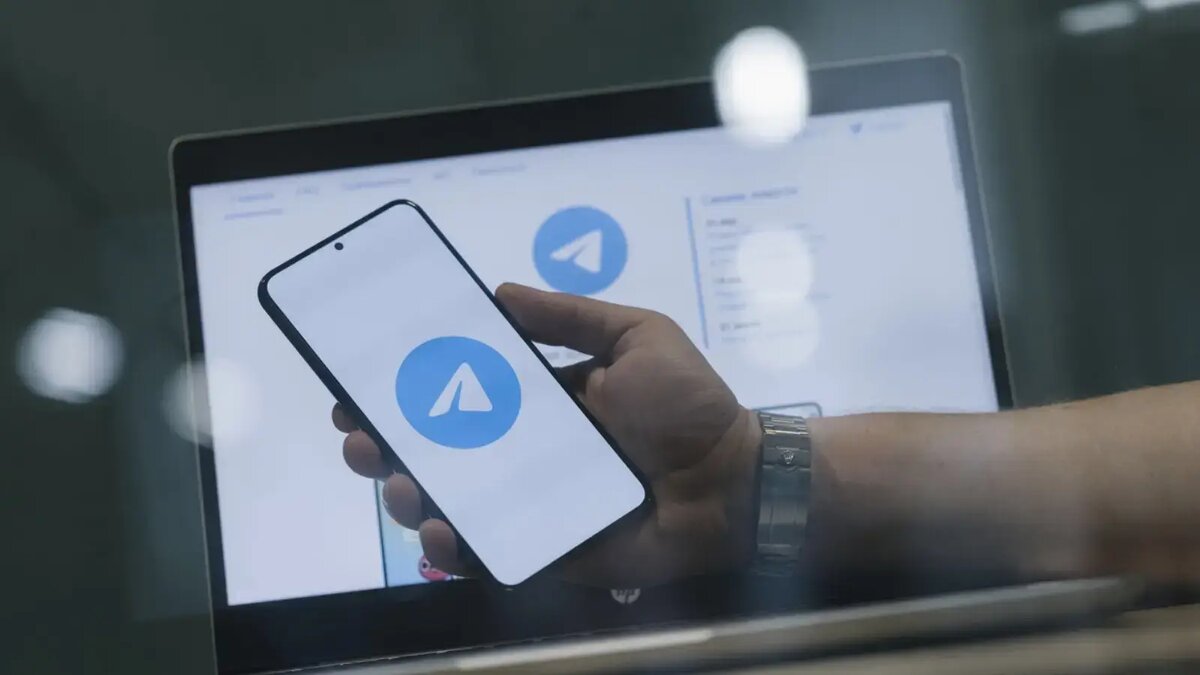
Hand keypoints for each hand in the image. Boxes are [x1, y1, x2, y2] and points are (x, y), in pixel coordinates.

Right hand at [337, 283, 761, 586]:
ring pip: (449, 500)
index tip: (365, 377)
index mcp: (539, 400)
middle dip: (385, 440)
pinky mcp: (545, 547)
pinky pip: (488, 550)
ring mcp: (529, 502)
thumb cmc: (689, 406)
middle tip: (359, 432)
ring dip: (407, 491)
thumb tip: (499, 292)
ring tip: (397, 478)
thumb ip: (571, 318)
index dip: (407, 385)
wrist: (735, 480)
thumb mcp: (636, 337)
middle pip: (438, 447)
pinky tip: (440, 528)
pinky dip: (455, 545)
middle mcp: (524, 450)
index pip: (457, 390)